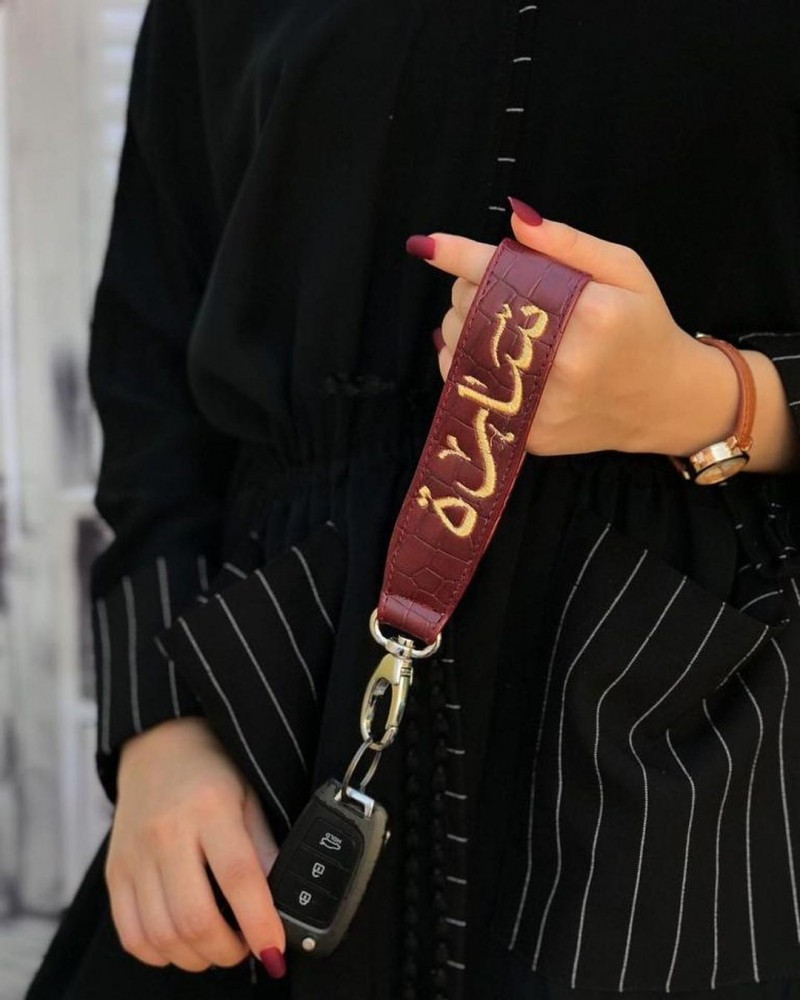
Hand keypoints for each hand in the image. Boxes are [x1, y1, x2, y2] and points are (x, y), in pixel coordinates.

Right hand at [106, 717, 285, 975]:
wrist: (160, 742)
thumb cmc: (213, 767)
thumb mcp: (250, 795)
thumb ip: (265, 846)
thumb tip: (281, 902)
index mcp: (210, 808)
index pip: (238, 877)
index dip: (259, 922)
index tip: (275, 950)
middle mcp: (167, 833)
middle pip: (195, 917)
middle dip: (228, 950)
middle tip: (247, 947)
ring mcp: (135, 855)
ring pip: (162, 934)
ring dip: (197, 957)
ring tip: (218, 946)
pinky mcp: (114, 871)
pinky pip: (131, 934)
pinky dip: (160, 953)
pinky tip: (181, 943)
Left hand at [417, 199, 740, 458]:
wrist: (664, 401)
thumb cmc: (643, 327)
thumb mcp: (625, 270)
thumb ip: (568, 243)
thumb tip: (516, 217)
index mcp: (589, 313)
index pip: (504, 276)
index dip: (461, 257)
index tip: (429, 246)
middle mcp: (562, 362)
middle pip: (475, 312)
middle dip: (470, 290)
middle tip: (494, 288)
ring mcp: (543, 403)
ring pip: (462, 352)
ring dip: (461, 328)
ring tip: (491, 320)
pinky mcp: (529, 433)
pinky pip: (469, 390)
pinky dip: (463, 364)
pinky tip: (484, 352)